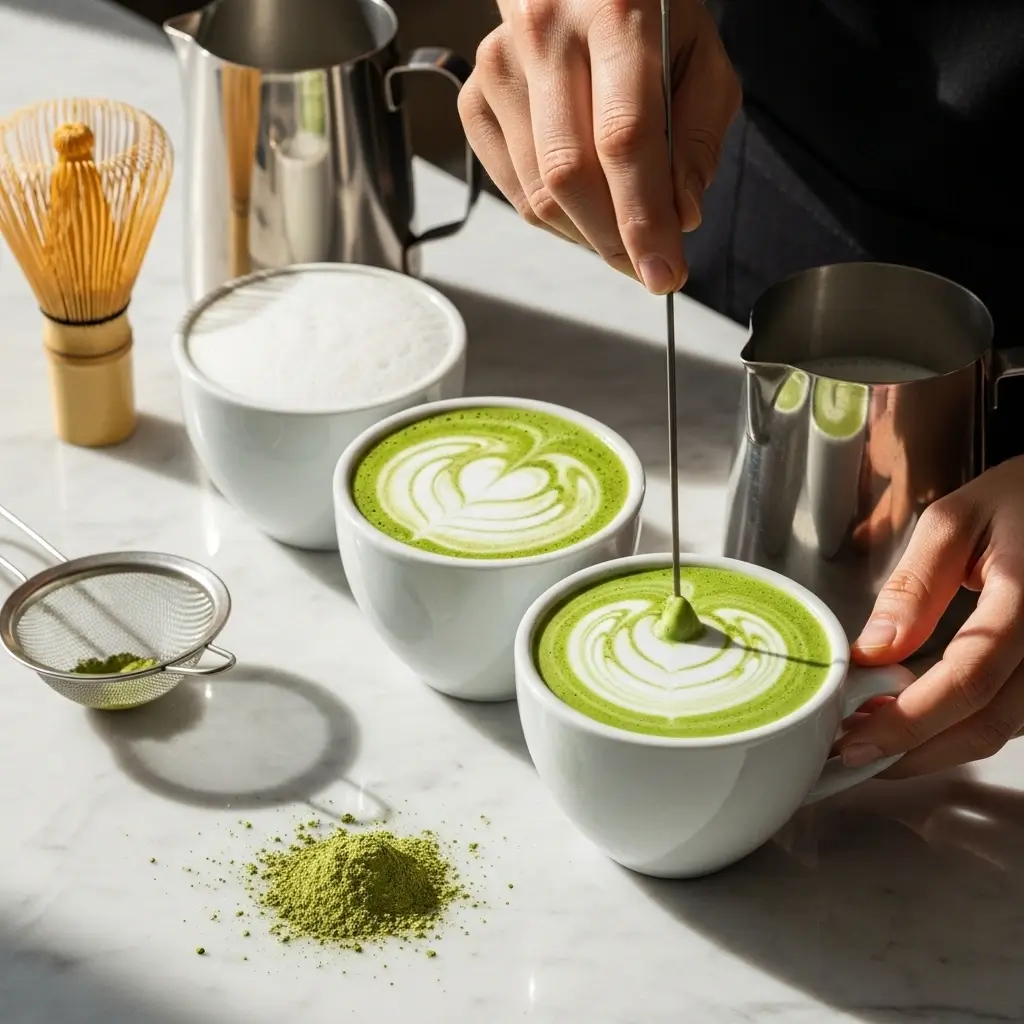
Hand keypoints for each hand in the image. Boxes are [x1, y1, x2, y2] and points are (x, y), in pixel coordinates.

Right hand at [458, 0, 740, 292]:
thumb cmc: (649, 16)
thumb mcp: (703, 58)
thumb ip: (699, 137)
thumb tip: (681, 216)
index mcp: (615, 15)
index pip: (623, 139)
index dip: (642, 219)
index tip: (663, 272)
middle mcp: (545, 35)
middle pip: (568, 175)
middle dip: (611, 240)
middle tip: (645, 266)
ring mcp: (499, 68)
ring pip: (537, 195)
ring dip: (586, 235)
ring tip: (621, 230)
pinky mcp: (474, 99)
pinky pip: (512, 190)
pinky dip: (553, 216)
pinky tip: (584, 203)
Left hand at [837, 456, 1023, 777]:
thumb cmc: (1020, 500)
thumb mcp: (954, 522)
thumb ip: (914, 586)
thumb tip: (873, 651)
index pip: (967, 680)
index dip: (908, 721)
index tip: (855, 741)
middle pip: (986, 723)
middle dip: (913, 750)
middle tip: (852, 752)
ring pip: (1001, 729)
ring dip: (934, 745)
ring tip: (873, 735)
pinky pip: (1011, 715)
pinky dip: (960, 727)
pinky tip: (917, 719)